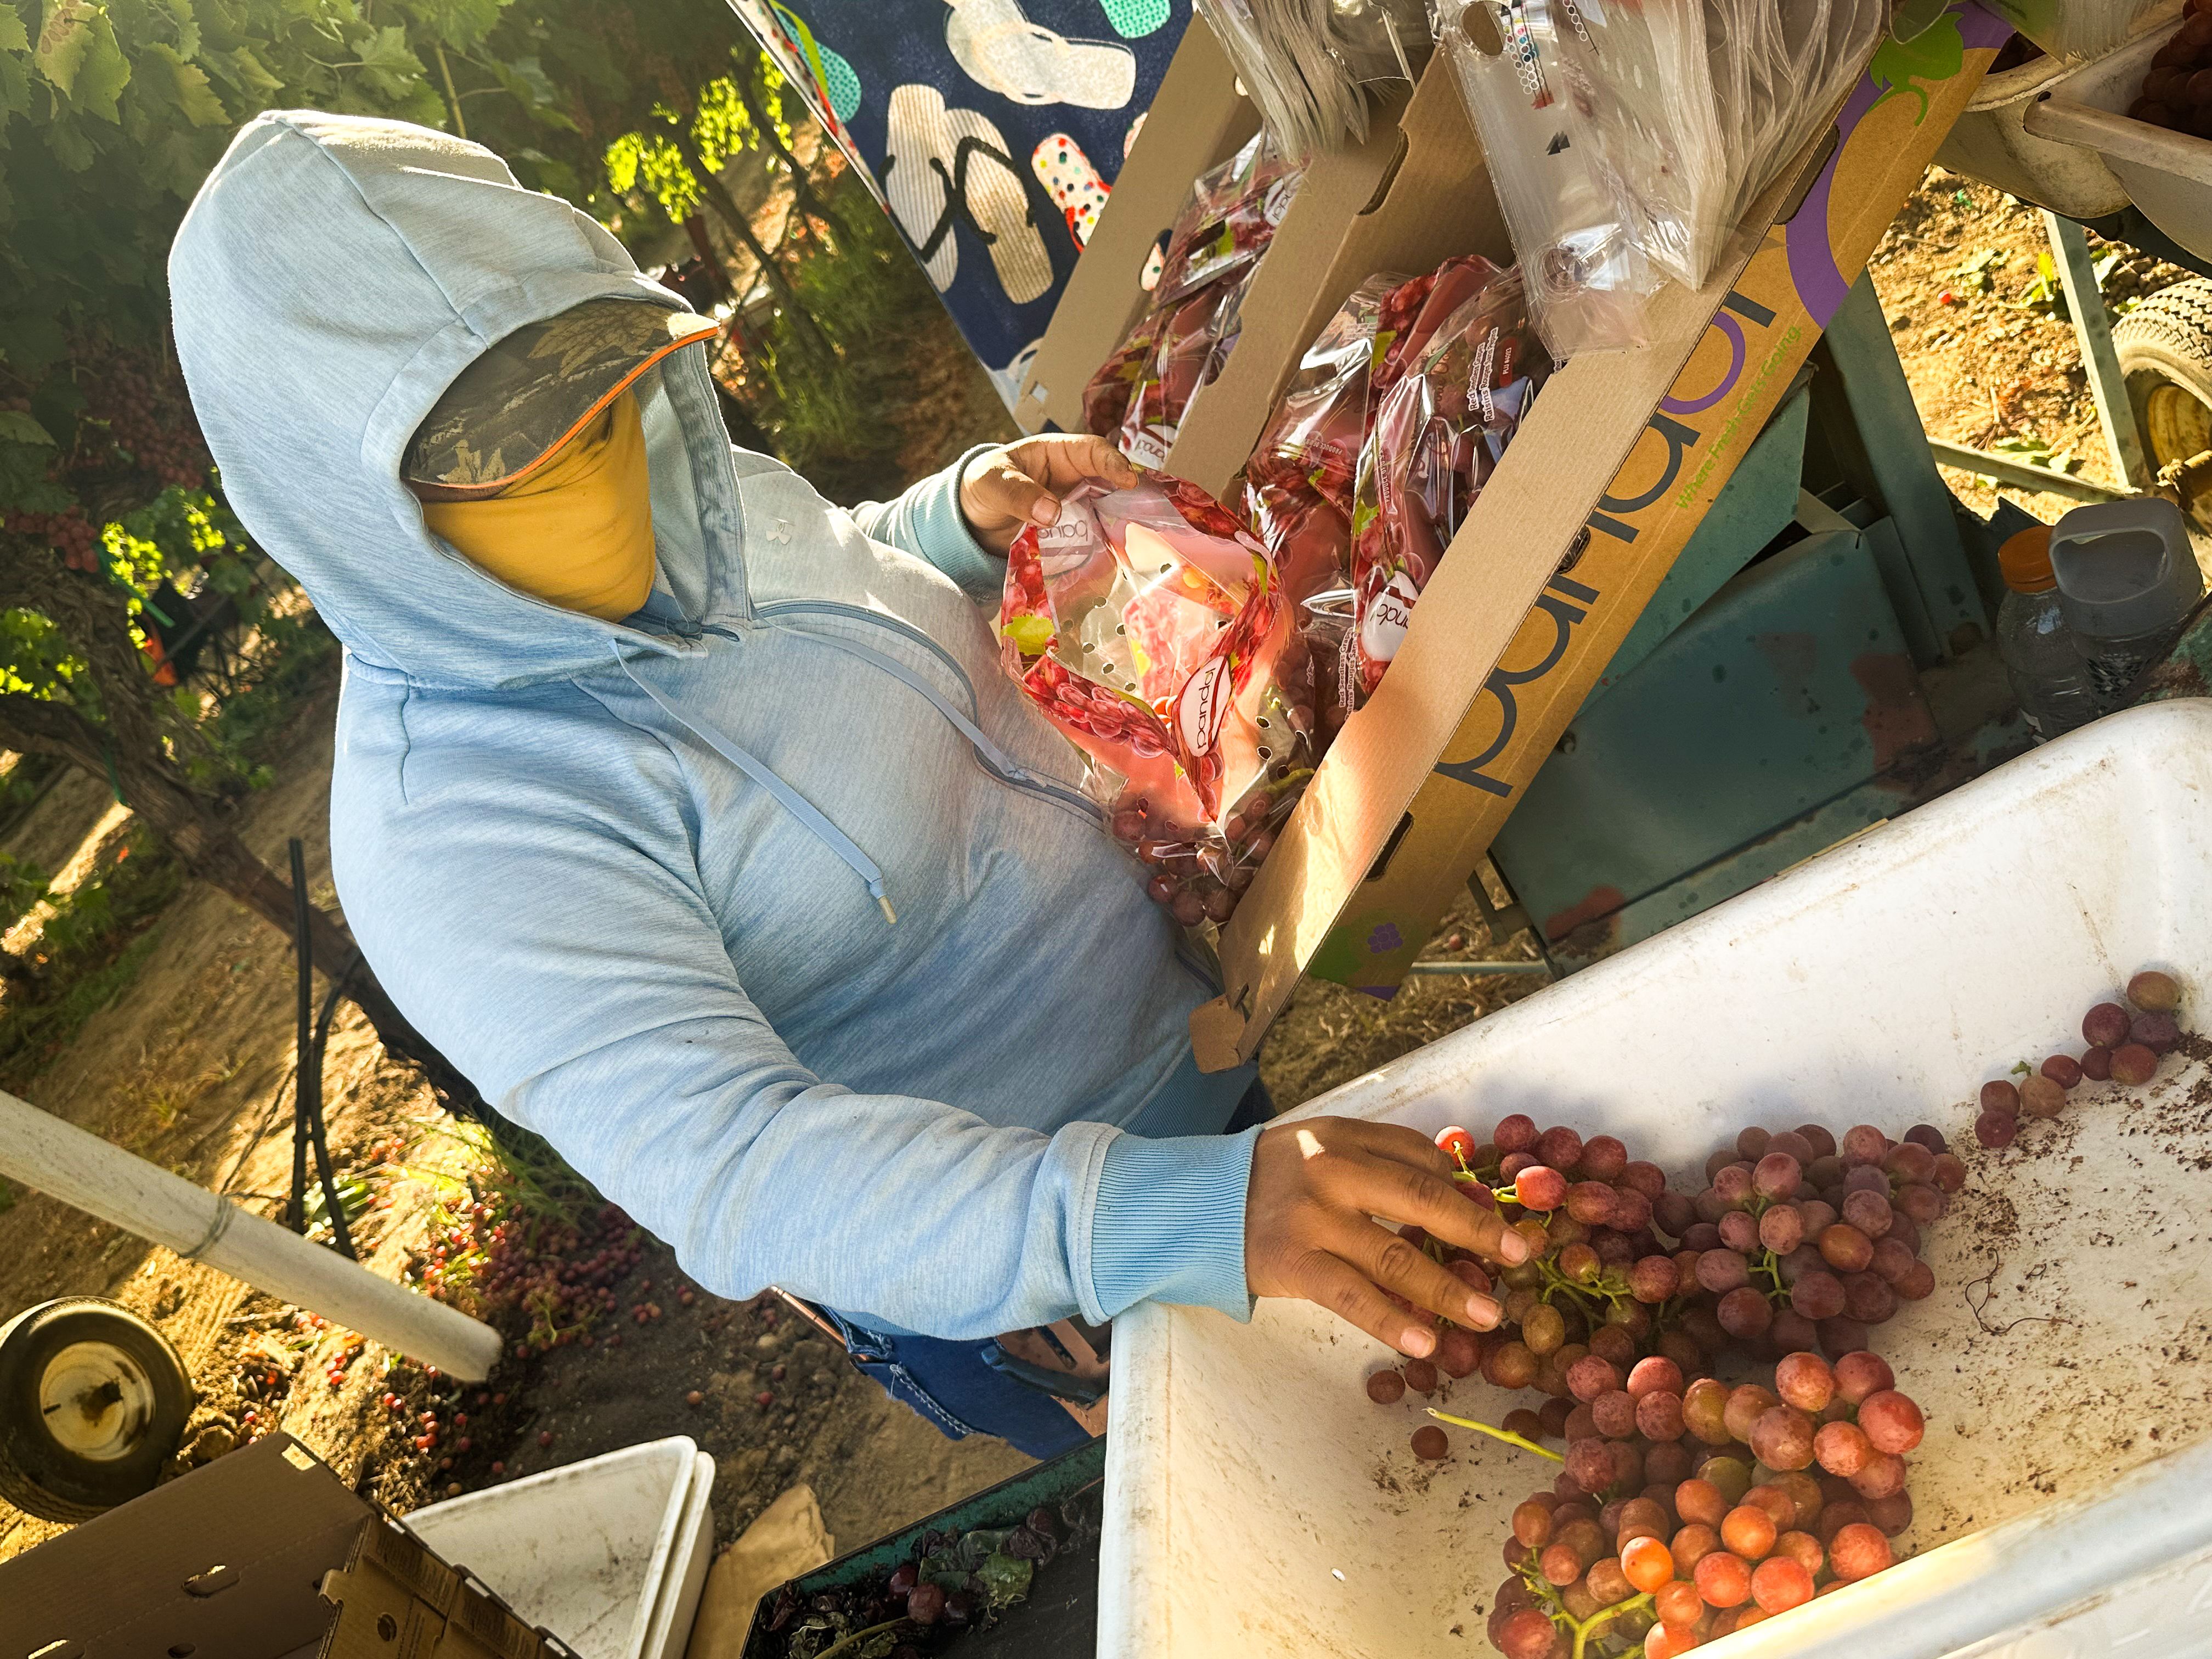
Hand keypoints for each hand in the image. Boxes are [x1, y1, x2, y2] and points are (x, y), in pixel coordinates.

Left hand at [958, 434, 1137, 555]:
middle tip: (1147, 517)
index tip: (1128, 481)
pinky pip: (1091, 542)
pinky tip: (1112, 565)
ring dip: (1119, 529)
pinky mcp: (1072, 536)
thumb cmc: (983, 486)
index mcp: (1058, 454)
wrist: (970, 519)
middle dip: (1129, 499)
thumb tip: (1052, 513)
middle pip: (1111, 486)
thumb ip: (1019, 494)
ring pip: (1106, 516)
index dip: (1114, 463)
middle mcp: (1074, 480)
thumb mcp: (993, 483)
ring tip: (1137, 545)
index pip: (1093, 451)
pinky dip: (1102, 552)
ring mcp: (1076, 509)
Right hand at [1244, 1116, 1529, 1358]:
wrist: (1195, 1205)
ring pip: (1395, 1256)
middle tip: (1519, 1257)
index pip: (1421, 1158)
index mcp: (1345, 1136)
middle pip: (1421, 1199)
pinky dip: (1392, 1321)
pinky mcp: (1292, 1262)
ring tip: (1489, 1316)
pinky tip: (1426, 1342)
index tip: (1501, 1219)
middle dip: (1477, 1231)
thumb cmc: (1273, 1180)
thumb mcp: (1322, 1149)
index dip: (1467, 1191)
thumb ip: (1381, 1160)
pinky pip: (1353, 1296)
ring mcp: (1311, 1218)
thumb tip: (1460, 1191)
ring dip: (1449, 1290)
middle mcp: (1332, 1170)